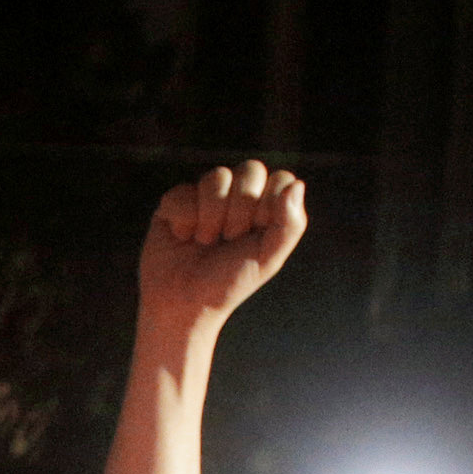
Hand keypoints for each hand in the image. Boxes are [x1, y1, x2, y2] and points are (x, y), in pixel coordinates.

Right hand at [137, 160, 306, 338]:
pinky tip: (184, 237)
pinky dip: (185, 221)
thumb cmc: (229, 282)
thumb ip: (290, 225)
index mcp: (265, 206)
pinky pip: (184, 192)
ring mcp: (205, 195)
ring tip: (206, 241)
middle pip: (251, 170)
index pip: (280, 180)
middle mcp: (237, 195)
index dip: (268, 207)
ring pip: (218, 176)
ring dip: (212, 216)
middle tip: (230, 238)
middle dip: (242, 209)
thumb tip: (297, 185)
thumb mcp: (268, 259)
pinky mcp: (175, 201)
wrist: (184, 303)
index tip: (255, 235)